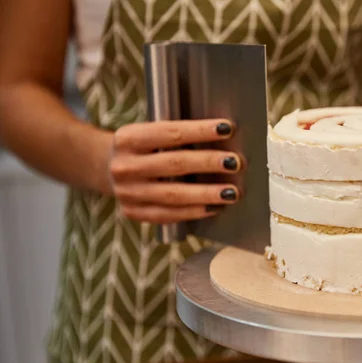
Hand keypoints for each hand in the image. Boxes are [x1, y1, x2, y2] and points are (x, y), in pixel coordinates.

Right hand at [108, 119, 241, 223]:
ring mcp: (127, 193)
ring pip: (174, 195)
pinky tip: (215, 207)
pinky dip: (195, 211)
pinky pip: (169, 215)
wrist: (105, 168)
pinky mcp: (133, 213)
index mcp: (127, 138)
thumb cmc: (144, 147)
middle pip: (174, 164)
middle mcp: (123, 166)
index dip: (200, 131)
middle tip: (236, 162)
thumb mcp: (150, 133)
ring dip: (207, 193)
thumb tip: (224, 137)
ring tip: (232, 191)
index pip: (170, 133)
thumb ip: (178, 135)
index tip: (227, 128)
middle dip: (209, 162)